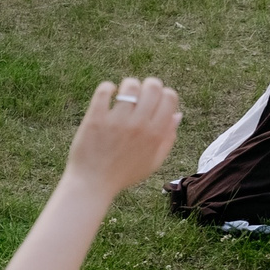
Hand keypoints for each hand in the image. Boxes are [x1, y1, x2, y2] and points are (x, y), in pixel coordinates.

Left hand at [64, 77, 181, 198]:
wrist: (92, 184)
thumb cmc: (123, 174)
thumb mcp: (154, 162)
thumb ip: (168, 138)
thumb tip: (177, 114)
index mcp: (156, 134)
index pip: (170, 97)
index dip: (164, 94)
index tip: (155, 100)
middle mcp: (139, 125)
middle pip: (152, 86)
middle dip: (148, 85)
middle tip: (139, 95)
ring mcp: (117, 121)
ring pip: (130, 85)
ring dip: (128, 86)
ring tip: (122, 96)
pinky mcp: (95, 119)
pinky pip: (104, 91)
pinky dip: (107, 87)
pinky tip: (107, 93)